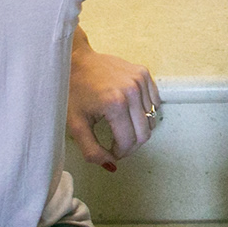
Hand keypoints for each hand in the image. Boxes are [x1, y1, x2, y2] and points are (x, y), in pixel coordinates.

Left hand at [67, 34, 159, 168]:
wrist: (76, 61)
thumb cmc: (73, 92)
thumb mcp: (76, 126)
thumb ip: (92, 151)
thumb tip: (111, 165)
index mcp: (115, 105)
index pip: (129, 142)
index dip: (120, 153)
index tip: (111, 152)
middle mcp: (132, 91)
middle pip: (145, 133)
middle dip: (131, 145)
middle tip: (117, 144)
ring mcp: (140, 80)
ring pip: (151, 119)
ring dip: (138, 129)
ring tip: (122, 127)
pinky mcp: (144, 73)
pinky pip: (154, 102)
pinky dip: (145, 112)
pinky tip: (129, 112)